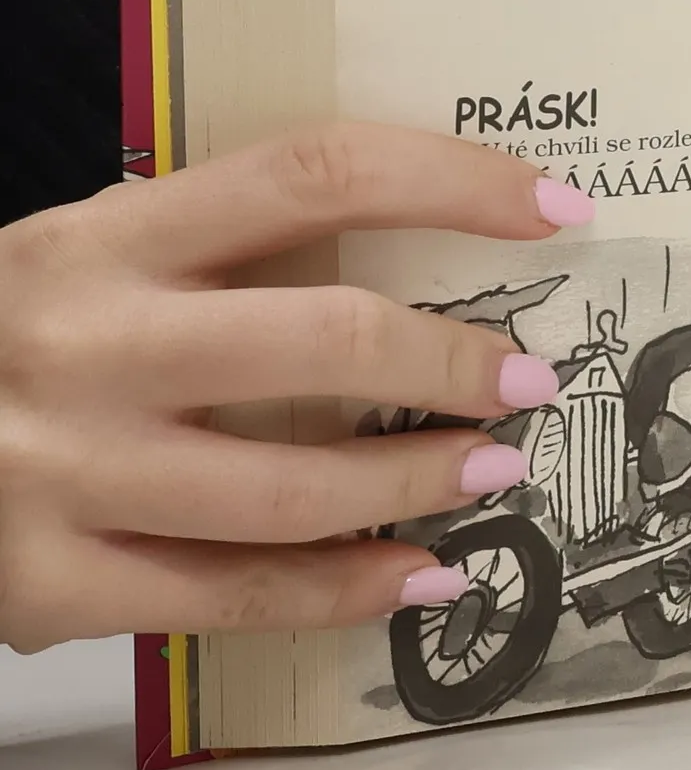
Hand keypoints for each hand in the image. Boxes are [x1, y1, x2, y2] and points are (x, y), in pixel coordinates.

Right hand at [0, 124, 594, 651]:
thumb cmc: (6, 340)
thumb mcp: (89, 264)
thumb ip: (212, 255)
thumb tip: (415, 255)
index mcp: (106, 237)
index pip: (316, 172)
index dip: (454, 181)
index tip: (556, 206)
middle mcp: (86, 341)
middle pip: (325, 337)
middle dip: (452, 362)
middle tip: (525, 379)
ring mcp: (61, 468)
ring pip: (293, 486)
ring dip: (420, 481)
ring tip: (493, 472)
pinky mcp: (48, 582)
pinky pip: (236, 597)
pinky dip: (348, 592)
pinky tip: (419, 576)